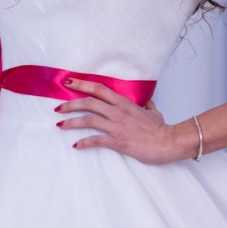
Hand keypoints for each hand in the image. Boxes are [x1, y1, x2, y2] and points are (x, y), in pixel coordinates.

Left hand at [55, 79, 186, 163]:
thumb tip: (147, 103)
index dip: (82, 84)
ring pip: (89, 120)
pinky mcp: (118, 141)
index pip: (99, 89)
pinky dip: (84, 142)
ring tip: (60, 125)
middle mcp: (118, 112)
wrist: (168, 142)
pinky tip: (76, 145)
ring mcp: (117, 126)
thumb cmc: (161, 129)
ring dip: (72, 122)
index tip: (69, 82)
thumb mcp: (153, 112)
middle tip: (58, 107)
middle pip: (89, 103)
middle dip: (70, 104)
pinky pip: (96, 140)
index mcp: (124, 103)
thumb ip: (147, 106)